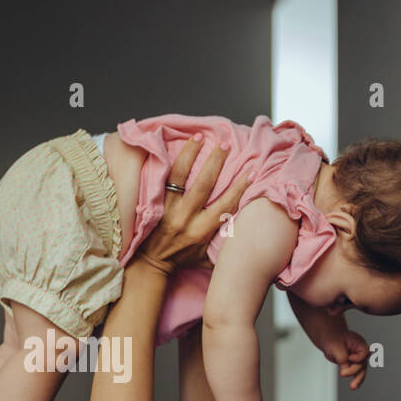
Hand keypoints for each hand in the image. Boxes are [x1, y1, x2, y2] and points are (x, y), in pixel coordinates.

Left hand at [137, 138, 252, 274]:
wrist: (150, 264)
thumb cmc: (181, 257)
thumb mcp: (207, 256)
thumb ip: (224, 245)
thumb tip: (246, 235)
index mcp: (202, 231)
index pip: (225, 205)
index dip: (239, 188)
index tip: (251, 172)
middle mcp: (186, 218)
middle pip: (204, 185)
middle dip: (216, 162)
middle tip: (226, 144)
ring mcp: (168, 209)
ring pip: (179, 176)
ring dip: (190, 154)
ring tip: (199, 137)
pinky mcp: (154, 204)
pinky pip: (160, 179)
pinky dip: (165, 161)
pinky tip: (168, 144)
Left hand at [302, 311, 369, 389]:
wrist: (328, 337)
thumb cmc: (333, 338)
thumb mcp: (336, 347)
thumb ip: (342, 359)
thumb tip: (345, 369)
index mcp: (360, 344)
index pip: (363, 355)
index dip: (356, 359)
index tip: (349, 357)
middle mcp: (361, 351)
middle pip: (362, 364)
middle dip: (354, 371)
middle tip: (342, 374)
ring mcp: (358, 358)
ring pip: (361, 370)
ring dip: (358, 379)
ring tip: (353, 387)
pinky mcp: (353, 363)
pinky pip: (356, 372)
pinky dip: (355, 379)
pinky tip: (354, 386)